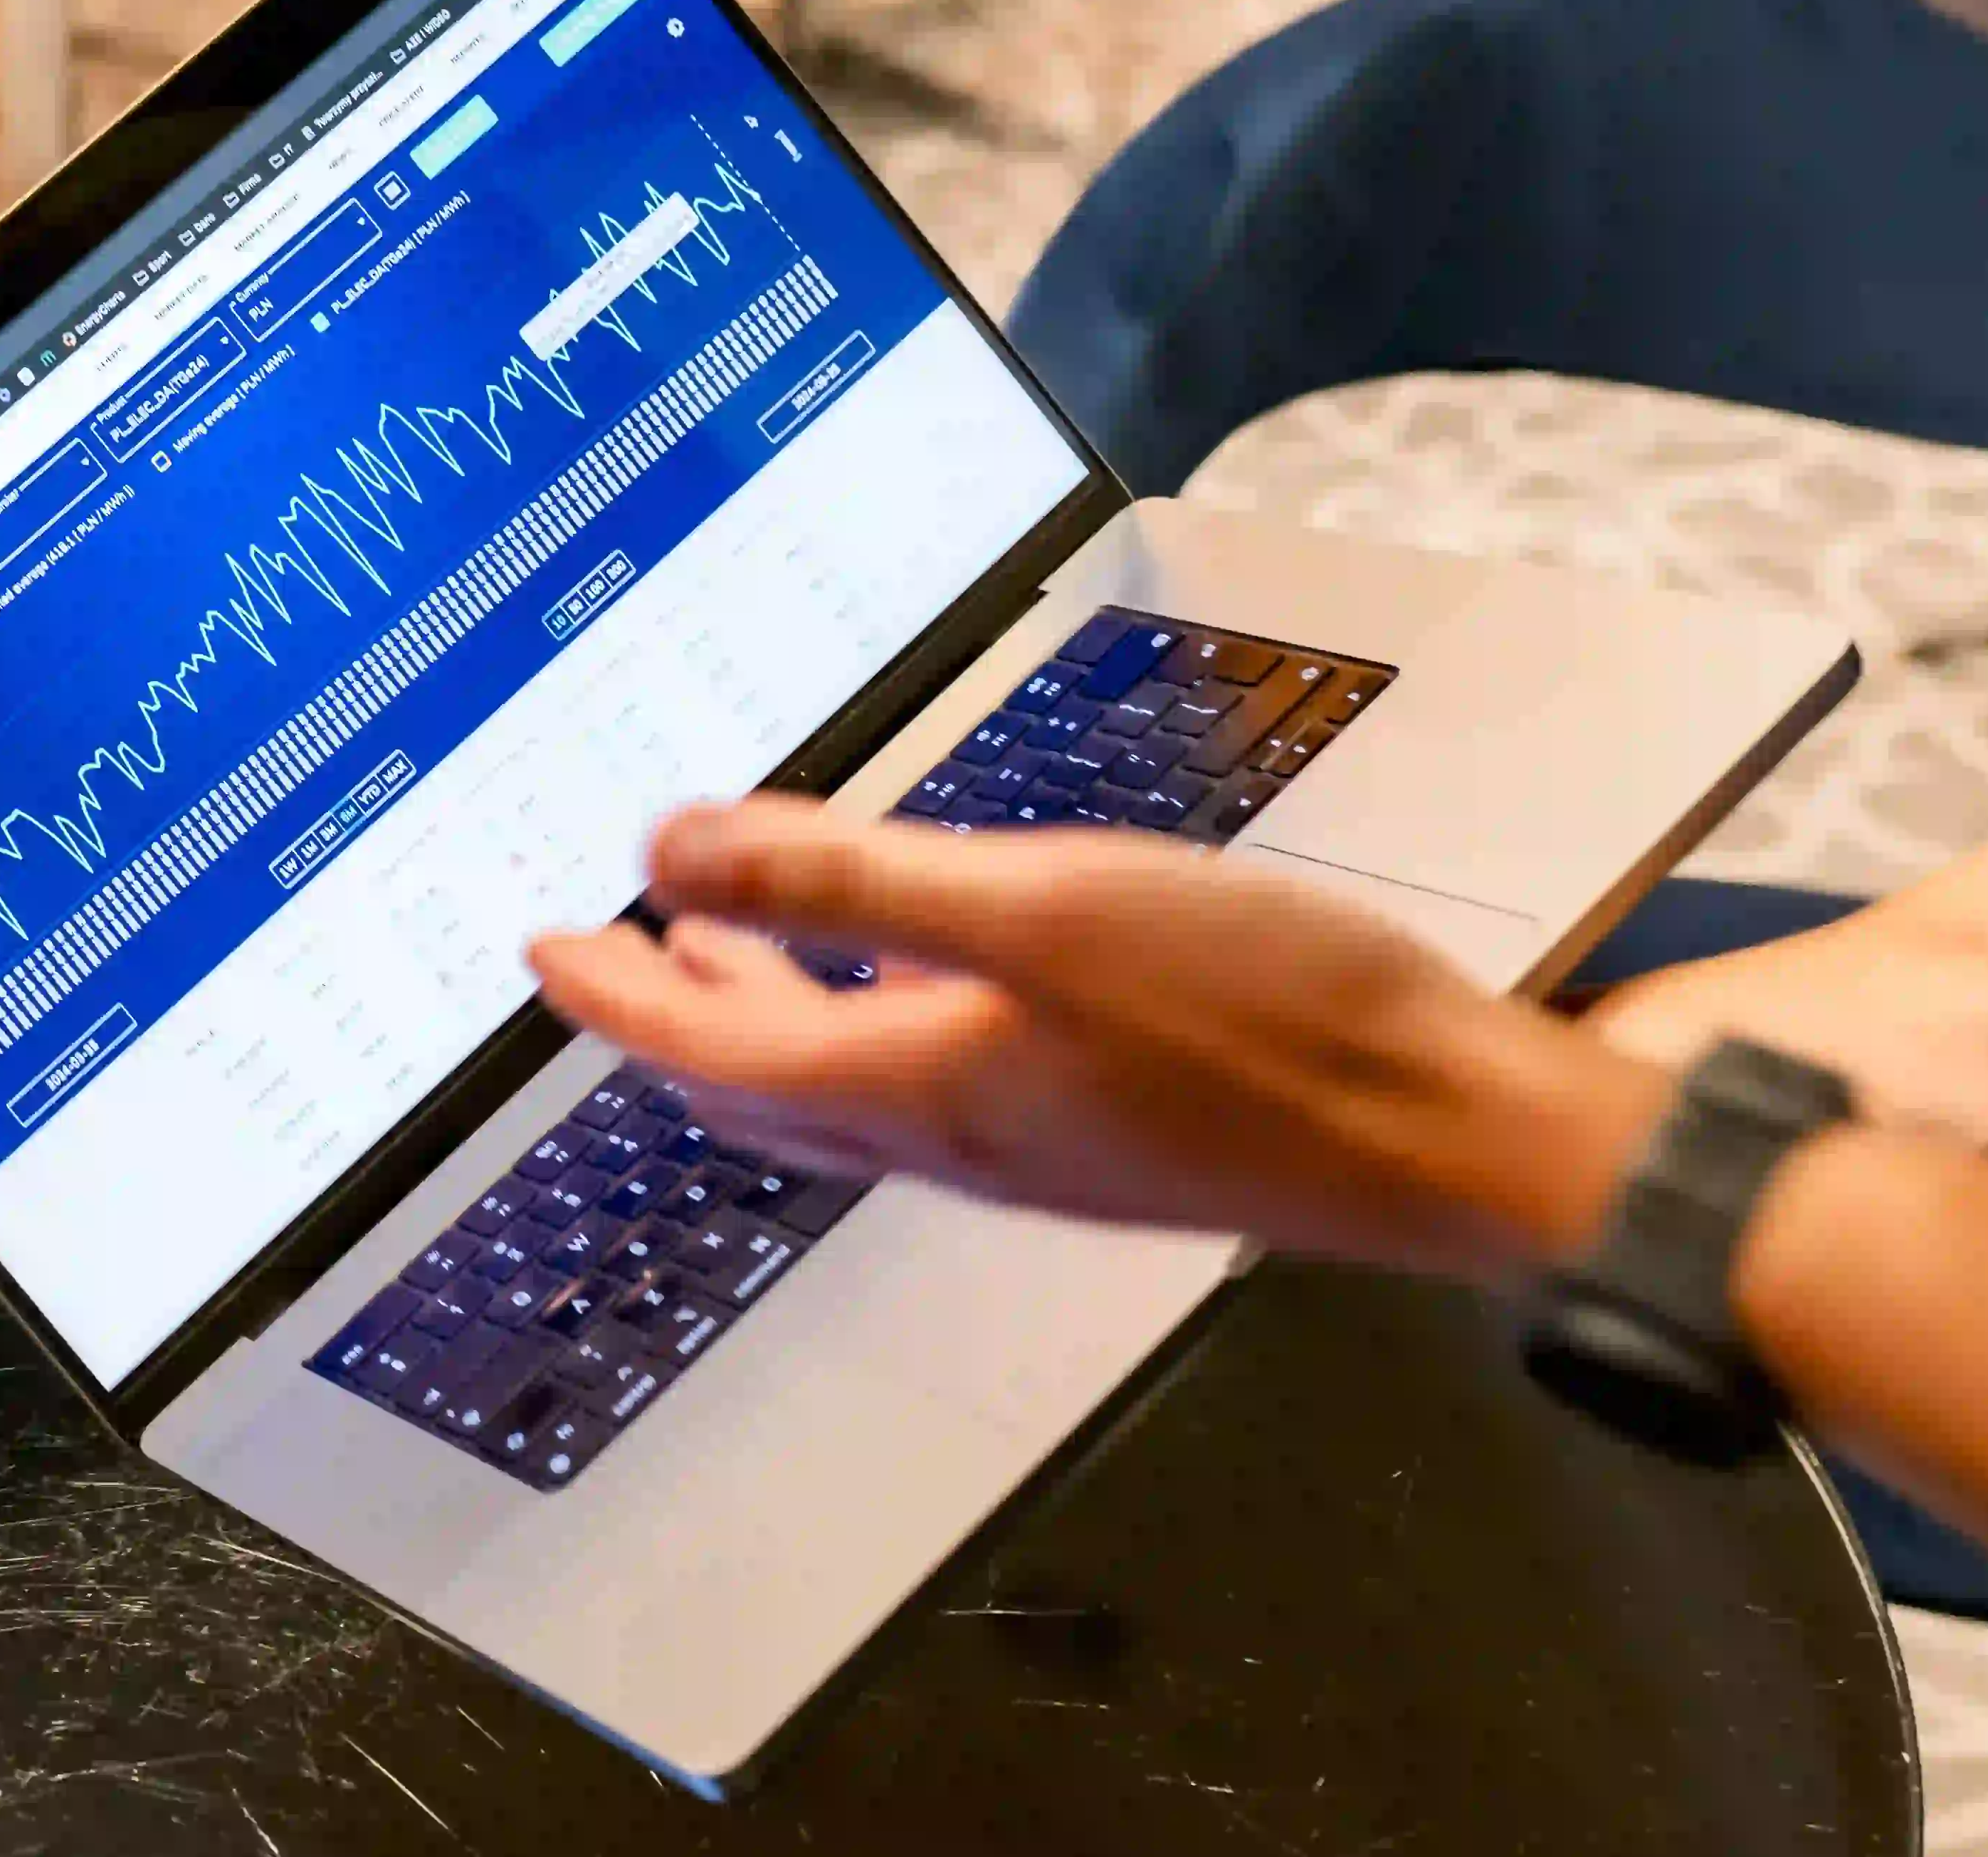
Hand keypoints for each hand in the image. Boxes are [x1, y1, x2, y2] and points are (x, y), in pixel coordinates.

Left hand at [528, 799, 1666, 1285]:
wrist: (1450, 1135)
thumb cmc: (1268, 1017)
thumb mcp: (1039, 907)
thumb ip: (849, 875)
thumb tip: (671, 847)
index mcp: (918, 1083)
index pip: (708, 1046)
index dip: (609, 994)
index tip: (537, 945)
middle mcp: (957, 1132)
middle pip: (760, 1081)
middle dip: (666, 1011)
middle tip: (602, 948)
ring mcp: (1034, 1140)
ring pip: (842, 1081)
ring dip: (762, 1011)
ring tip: (719, 935)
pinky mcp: (1103, 1126)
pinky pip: (928, 1077)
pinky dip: (865, 1013)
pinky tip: (908, 967)